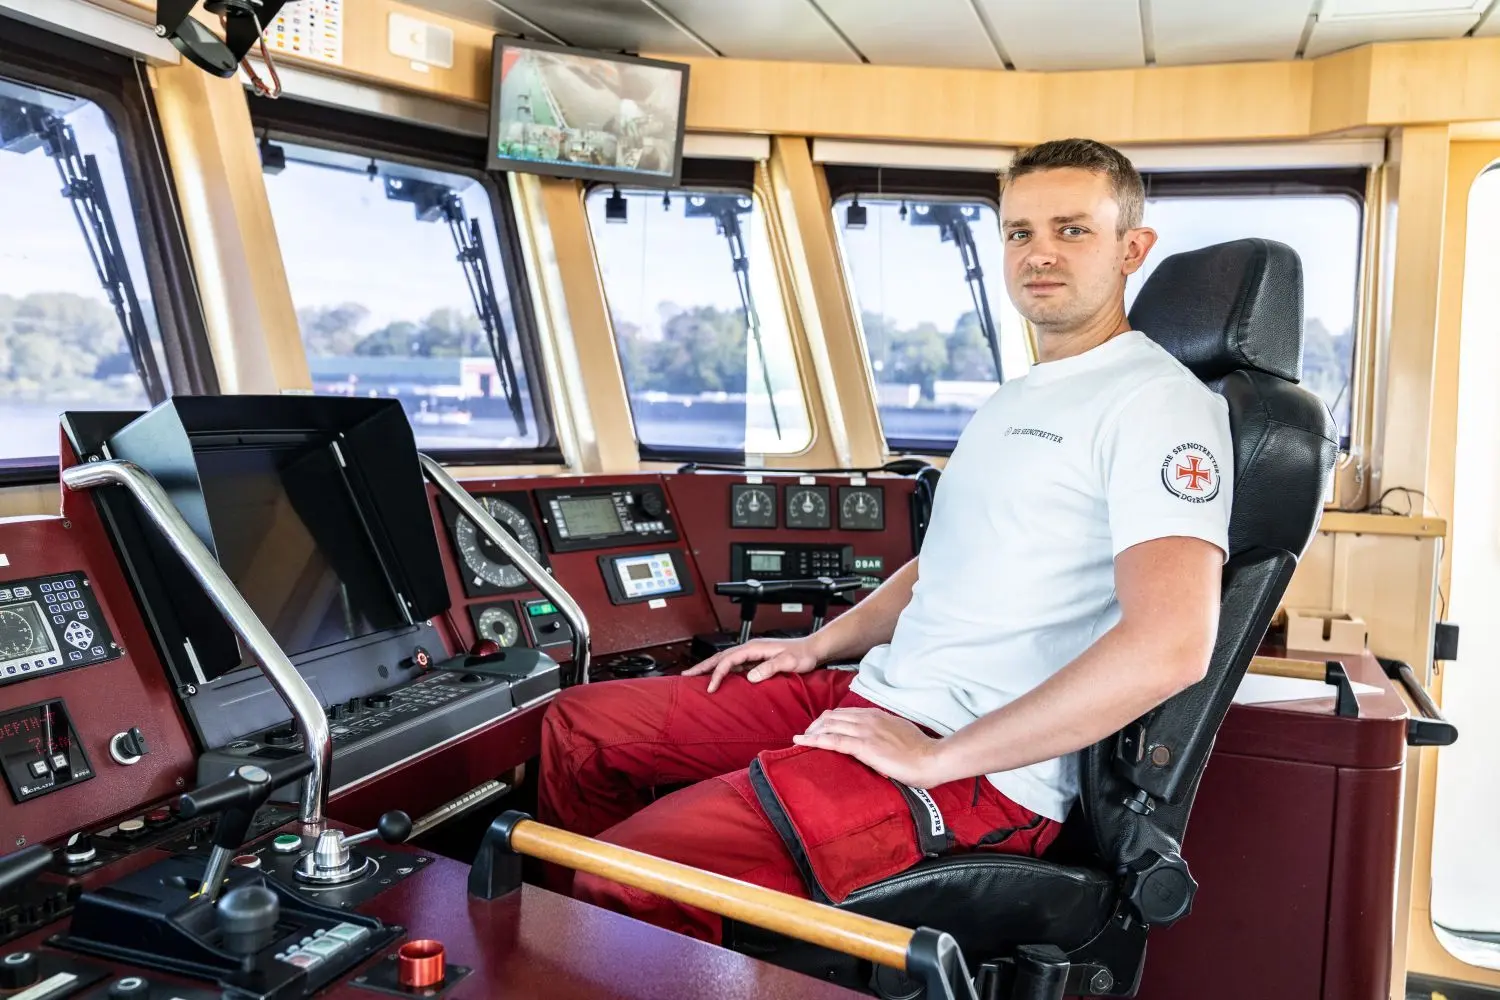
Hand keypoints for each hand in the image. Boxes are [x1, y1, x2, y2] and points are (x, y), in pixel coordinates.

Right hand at [682, 637, 821, 693]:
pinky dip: (722, 671)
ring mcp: (752, 654)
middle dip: (703, 666)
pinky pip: (734, 665)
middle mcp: (750, 649)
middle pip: (720, 657)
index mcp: (754, 647)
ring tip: (696, 677)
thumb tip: (749, 677)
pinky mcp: (756, 660)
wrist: (812, 650)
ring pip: (725, 660)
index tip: (710, 688)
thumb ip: (770, 667)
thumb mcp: (788, 661)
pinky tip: (718, 679)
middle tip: (686, 676)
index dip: (717, 674)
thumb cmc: (803, 655)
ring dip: (710, 668)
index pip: (728, 660)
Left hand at [793, 708, 950, 787]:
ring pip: (829, 726)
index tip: (819, 728)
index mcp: (876, 716)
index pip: (844, 712)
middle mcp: (868, 719)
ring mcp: (865, 731)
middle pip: (832, 716)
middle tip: (806, 735)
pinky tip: (802, 742)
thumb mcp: (900, 734)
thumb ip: (885, 734)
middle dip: (815, 725)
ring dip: (811, 732)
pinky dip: (814, 740)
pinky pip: (833, 741)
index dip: (827, 720)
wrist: (933, 758)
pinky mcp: (864, 746)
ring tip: (801, 739)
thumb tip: (877, 742)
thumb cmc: (921, 751)